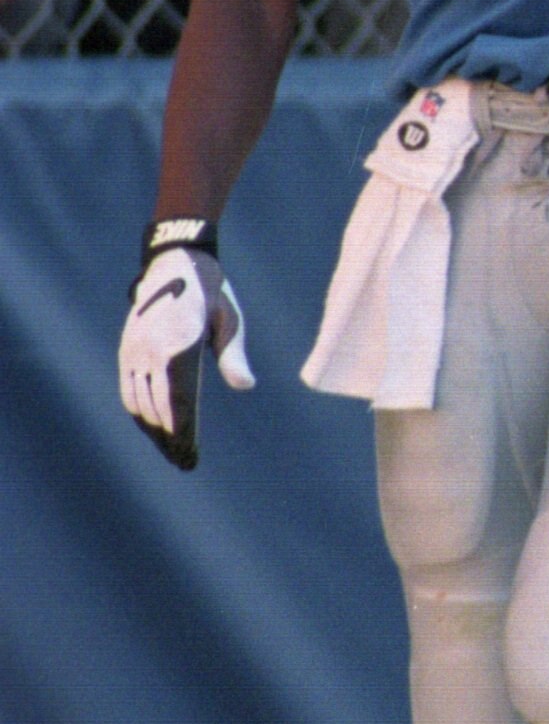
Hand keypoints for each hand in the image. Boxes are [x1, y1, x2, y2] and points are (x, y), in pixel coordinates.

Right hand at [119, 227, 254, 469]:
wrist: (175, 260)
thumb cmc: (212, 292)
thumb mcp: (230, 320)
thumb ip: (233, 356)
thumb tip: (245, 386)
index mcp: (180, 343)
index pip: (179, 402)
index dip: (184, 434)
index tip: (191, 457)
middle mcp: (152, 350)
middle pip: (158, 408)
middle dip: (170, 440)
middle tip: (184, 463)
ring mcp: (135, 349)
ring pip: (139, 402)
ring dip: (153, 430)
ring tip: (170, 451)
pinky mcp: (127, 348)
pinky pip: (128, 388)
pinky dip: (138, 411)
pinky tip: (152, 426)